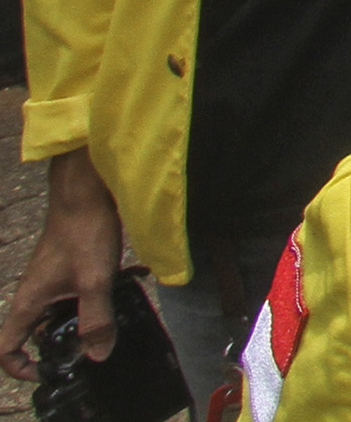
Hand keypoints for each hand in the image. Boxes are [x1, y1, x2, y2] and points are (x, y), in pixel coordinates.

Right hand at [1, 153, 120, 383]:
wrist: (87, 191)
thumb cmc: (84, 231)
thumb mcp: (95, 280)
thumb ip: (96, 319)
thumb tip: (97, 356)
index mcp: (27, 303)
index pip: (6, 349)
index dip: (21, 369)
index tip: (49, 372)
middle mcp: (32, 295)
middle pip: (37, 335)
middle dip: (64, 344)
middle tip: (94, 344)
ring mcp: (48, 282)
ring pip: (60, 314)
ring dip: (86, 318)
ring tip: (114, 315)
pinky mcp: (65, 269)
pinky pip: (74, 294)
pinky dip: (95, 297)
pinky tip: (125, 286)